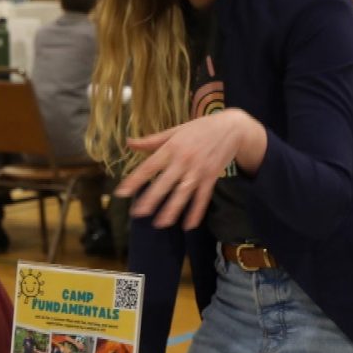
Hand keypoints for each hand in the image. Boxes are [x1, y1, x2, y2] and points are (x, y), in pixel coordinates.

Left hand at [114, 109, 266, 229]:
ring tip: (160, 224)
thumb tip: (129, 142)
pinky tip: (188, 225)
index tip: (121, 193)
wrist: (231, 127)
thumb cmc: (199, 128)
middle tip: (137, 213)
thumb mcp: (174, 131)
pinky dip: (196, 211)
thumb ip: (151, 141)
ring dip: (172, 209)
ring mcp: (199, 170)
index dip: (134, 179)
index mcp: (171, 148)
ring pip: (183, 192)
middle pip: (165, 182)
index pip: (149, 166)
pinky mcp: (212, 177)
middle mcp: (184, 160)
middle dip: (151, 198)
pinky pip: (203, 197)